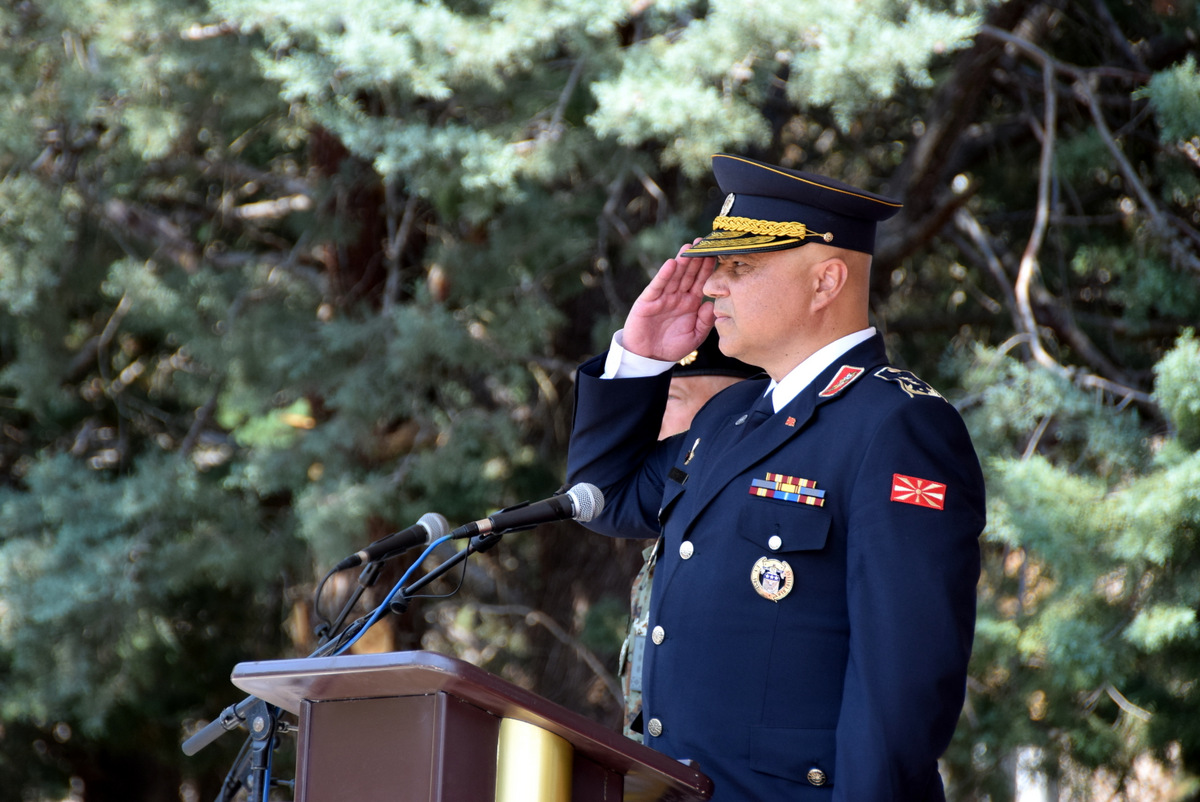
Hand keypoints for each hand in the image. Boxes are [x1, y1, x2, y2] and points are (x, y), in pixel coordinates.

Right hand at [623, 242, 715, 361]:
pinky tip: (671, 264)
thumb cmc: (672, 347)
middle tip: (704, 241)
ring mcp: (662, 297)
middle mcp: (678, 296)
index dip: (708, 267)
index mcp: (691, 303)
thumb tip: (712, 305)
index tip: (718, 253)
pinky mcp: (648, 301)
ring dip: (681, 262)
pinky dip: (664, 275)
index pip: (702, 281)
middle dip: (696, 258)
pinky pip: (657, 287)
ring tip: (689, 248)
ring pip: (674, 276)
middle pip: (688, 274)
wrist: (648, 358)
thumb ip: (704, 322)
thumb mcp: (695, 336)